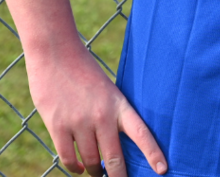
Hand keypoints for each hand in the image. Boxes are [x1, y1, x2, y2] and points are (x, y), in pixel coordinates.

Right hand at [26, 42, 166, 176]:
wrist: (57, 54)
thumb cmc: (85, 72)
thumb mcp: (107, 90)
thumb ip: (111, 115)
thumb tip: (113, 144)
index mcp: (119, 104)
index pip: (141, 132)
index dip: (152, 153)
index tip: (162, 170)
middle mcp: (102, 116)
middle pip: (115, 158)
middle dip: (118, 176)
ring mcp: (79, 122)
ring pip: (91, 161)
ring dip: (94, 172)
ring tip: (97, 173)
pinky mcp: (59, 127)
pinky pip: (69, 158)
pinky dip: (75, 168)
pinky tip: (79, 168)